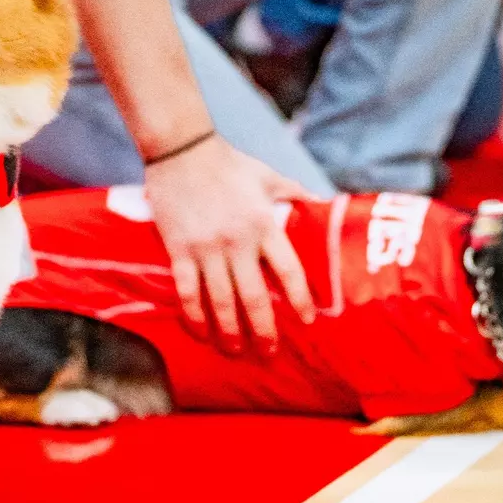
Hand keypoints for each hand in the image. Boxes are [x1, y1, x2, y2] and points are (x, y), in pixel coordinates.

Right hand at [142, 135, 317, 352]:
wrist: (182, 150)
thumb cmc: (229, 163)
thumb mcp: (269, 177)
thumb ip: (295, 194)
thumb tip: (323, 203)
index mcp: (265, 225)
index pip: (289, 271)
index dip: (299, 301)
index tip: (306, 322)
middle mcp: (238, 241)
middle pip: (255, 297)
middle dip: (264, 331)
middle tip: (269, 353)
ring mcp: (207, 248)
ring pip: (221, 301)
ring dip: (230, 331)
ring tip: (236, 350)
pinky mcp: (179, 249)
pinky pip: (188, 291)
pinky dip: (195, 316)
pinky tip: (201, 332)